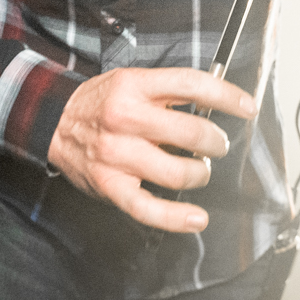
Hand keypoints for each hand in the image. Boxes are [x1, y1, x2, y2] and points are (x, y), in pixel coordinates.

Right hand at [47, 67, 256, 233]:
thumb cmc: (100, 102)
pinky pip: (149, 209)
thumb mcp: (130, 80)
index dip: (227, 96)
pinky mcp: (112, 186)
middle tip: (217, 144)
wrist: (52, 122)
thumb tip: (216, 101)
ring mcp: (118, 155)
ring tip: (198, 170)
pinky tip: (197, 218)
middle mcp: (126, 119)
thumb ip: (168, 90)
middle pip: (192, 133)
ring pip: (179, 173)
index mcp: (134, 86)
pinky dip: (177, 218)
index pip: (192, 85)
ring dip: (200, 174)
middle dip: (217, 142)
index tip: (247, 107)